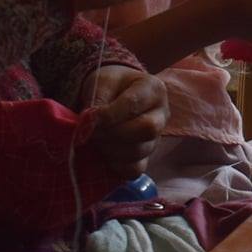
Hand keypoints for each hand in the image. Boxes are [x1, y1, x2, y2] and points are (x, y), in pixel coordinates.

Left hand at [84, 64, 167, 178]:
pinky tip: (105, 153)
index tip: (89, 117)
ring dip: (111, 149)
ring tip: (97, 139)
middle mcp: (161, 114)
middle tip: (93, 131)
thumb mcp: (102, 81)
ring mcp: (156, 138)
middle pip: (147, 129)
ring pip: (139, 152)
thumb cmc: (110, 85)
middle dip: (114, 133)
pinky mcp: (146, 157)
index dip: (109, 114)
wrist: (113, 94)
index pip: (134, 104)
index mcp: (154, 89)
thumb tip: (90, 123)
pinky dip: (116, 165)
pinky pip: (135, 170)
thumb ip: (98, 99)